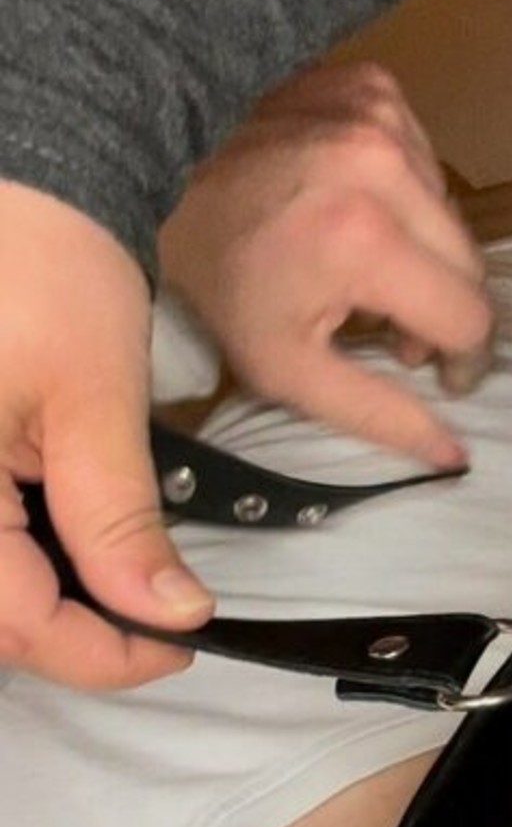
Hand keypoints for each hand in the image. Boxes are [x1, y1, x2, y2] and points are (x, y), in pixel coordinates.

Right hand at [0, 182, 211, 688]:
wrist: (22, 173)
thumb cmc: (45, 263)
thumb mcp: (93, 404)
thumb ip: (118, 525)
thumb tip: (168, 615)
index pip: (17, 622)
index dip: (103, 653)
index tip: (179, 642)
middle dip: (68, 632)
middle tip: (151, 622)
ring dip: (42, 596)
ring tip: (114, 585)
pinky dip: (20, 550)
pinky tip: (68, 541)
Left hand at [158, 60, 494, 469]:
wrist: (149, 162)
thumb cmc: (216, 275)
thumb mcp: (284, 367)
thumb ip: (376, 413)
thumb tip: (453, 456)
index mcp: (366, 241)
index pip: (470, 317)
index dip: (461, 359)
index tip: (434, 372)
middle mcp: (387, 166)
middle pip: (471, 265)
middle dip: (439, 308)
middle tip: (388, 330)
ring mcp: (384, 115)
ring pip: (452, 215)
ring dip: (422, 251)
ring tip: (363, 269)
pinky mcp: (376, 86)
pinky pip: (425, 162)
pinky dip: (404, 196)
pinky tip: (353, 209)